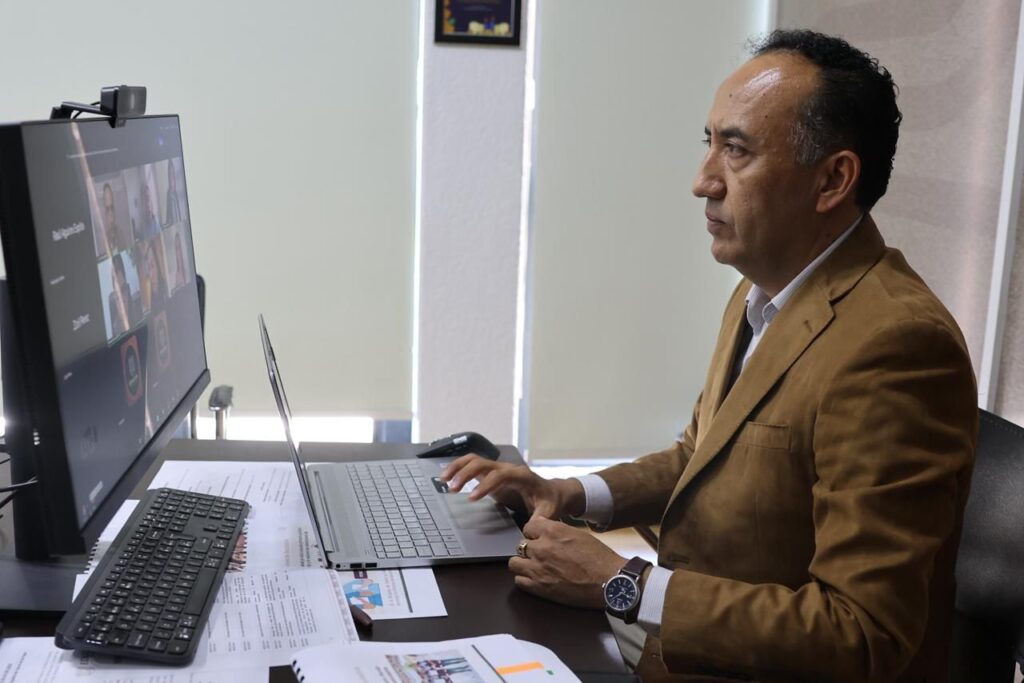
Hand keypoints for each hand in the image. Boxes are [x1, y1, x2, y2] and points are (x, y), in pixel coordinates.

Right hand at [440, 455, 583, 518]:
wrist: (552, 491)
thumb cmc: (550, 501)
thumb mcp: (548, 511)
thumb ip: (540, 518)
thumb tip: (530, 529)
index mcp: (521, 476)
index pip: (500, 475)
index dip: (485, 485)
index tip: (471, 498)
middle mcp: (508, 468)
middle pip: (483, 463)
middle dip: (466, 473)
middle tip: (451, 489)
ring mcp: (499, 469)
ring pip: (475, 460)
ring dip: (458, 467)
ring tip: (443, 480)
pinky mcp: (492, 473)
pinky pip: (473, 465)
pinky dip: (459, 468)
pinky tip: (447, 477)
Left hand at [509, 517, 625, 608]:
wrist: (608, 581)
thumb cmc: (599, 558)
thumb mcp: (578, 534)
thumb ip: (558, 531)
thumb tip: (545, 530)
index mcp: (552, 531)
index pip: (528, 527)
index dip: (534, 533)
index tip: (539, 538)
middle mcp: (541, 548)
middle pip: (521, 544)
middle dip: (529, 549)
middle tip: (540, 555)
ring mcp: (537, 568)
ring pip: (514, 562)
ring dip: (523, 563)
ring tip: (534, 567)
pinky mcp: (538, 587)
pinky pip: (519, 581)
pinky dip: (525, 579)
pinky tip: (536, 579)